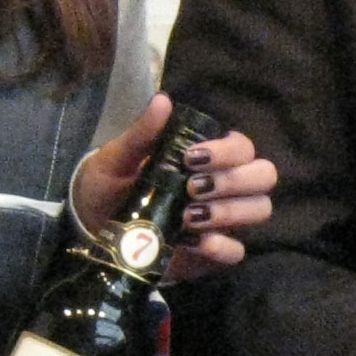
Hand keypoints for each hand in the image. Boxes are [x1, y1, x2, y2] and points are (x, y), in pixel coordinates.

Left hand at [71, 94, 273, 281]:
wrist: (90, 225)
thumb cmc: (110, 183)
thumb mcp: (118, 157)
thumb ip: (142, 133)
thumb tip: (163, 101)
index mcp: (210, 157)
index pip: (243, 147)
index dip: (227, 152)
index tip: (190, 158)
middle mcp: (225, 186)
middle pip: (265, 176)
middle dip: (235, 181)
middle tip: (192, 187)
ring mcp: (223, 220)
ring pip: (259, 210)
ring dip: (229, 211)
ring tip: (188, 216)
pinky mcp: (212, 254)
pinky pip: (237, 252)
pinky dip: (220, 247)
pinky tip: (191, 243)